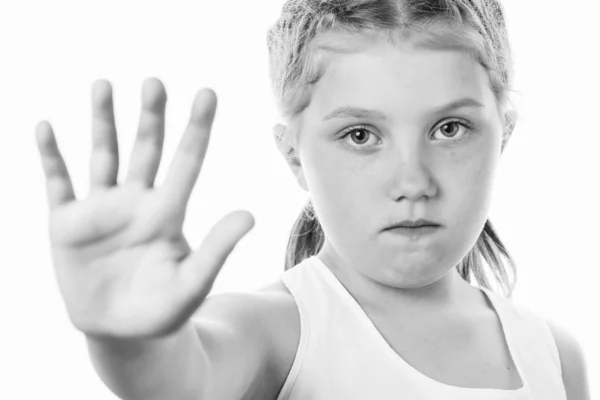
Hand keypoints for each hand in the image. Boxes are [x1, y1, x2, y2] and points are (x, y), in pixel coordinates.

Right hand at [35, 78, 254, 338]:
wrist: (121, 333)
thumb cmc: (163, 311)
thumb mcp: (193, 282)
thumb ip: (217, 249)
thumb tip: (249, 214)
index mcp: (168, 212)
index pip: (187, 161)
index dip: (198, 128)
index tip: (208, 92)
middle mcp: (137, 201)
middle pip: (146, 149)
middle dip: (151, 116)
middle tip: (155, 83)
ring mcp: (101, 209)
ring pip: (103, 155)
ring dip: (102, 121)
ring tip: (104, 84)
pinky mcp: (67, 223)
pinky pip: (58, 182)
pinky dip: (51, 156)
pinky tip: (45, 126)